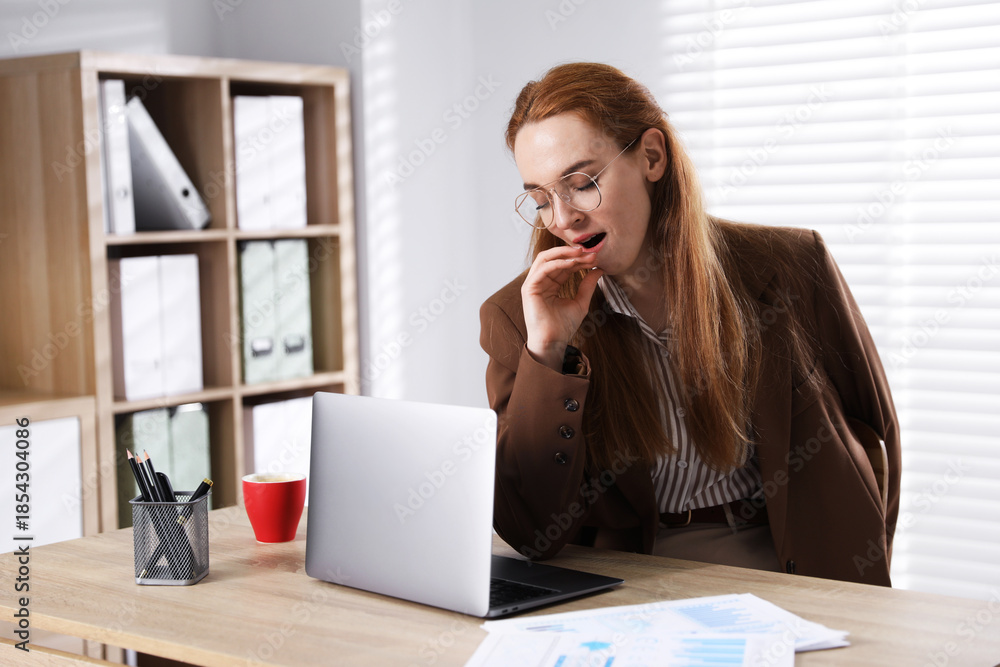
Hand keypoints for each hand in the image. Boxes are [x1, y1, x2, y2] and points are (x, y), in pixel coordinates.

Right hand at [521, 246, 603, 369]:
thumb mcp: (580, 302)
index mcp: (550, 285)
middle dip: (573, 254)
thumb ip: (587, 285)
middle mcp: (540, 282)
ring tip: (581, 253)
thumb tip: (599, 269)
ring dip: (564, 254)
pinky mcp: (529, 288)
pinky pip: (543, 269)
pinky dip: (558, 263)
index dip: (580, 260)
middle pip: (555, 259)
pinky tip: (572, 263)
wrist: (553, 342)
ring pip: (546, 259)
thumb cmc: (563, 327)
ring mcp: (533, 284)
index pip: (564, 266)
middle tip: (590, 253)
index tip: (595, 258)